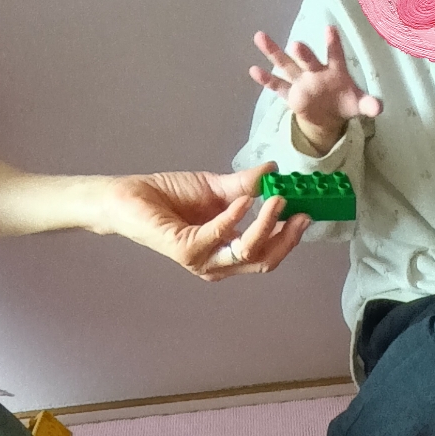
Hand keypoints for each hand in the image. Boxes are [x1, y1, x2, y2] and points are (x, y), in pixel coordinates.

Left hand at [89, 166, 307, 280]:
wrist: (128, 198)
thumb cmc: (167, 196)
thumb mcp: (214, 188)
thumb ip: (245, 185)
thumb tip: (273, 171)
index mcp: (228, 252)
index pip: (268, 252)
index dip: (289, 235)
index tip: (306, 211)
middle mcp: (219, 264)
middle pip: (264, 260)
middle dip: (286, 237)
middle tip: (300, 211)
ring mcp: (204, 261)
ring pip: (247, 251)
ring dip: (266, 225)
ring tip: (278, 199)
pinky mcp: (188, 251)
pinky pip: (219, 235)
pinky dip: (236, 217)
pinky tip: (247, 200)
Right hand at [249, 27, 381, 150]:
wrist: (328, 115)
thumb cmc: (344, 101)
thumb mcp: (357, 104)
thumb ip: (368, 104)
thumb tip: (379, 107)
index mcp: (333, 70)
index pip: (334, 54)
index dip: (332, 43)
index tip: (329, 29)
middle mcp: (314, 71)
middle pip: (307, 60)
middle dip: (303, 54)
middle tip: (296, 45)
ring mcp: (301, 81)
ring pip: (286, 64)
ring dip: (274, 52)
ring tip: (260, 36)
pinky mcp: (291, 95)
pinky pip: (277, 86)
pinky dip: (266, 80)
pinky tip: (253, 70)